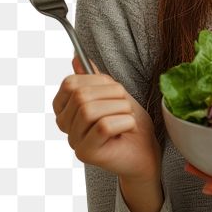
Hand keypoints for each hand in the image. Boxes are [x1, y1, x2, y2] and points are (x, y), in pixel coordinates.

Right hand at [52, 57, 161, 180]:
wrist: (145, 152)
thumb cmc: (129, 123)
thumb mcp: (114, 94)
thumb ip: (94, 79)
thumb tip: (77, 58)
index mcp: (66, 108)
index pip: (70, 84)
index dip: (96, 81)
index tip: (113, 91)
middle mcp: (65, 125)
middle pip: (81, 96)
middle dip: (112, 94)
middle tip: (126, 105)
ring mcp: (74, 141)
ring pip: (90, 111)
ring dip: (120, 109)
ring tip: (128, 118)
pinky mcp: (86, 153)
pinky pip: (103, 127)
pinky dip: (124, 122)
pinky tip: (129, 128)